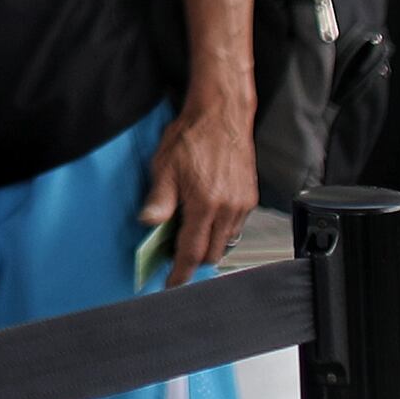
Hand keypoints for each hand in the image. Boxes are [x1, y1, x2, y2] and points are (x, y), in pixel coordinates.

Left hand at [141, 85, 257, 277]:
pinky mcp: (250, 198)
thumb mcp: (164, 166)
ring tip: (190, 230)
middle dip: (193, 259)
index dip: (180, 272)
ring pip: (225, 242)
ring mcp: (242, 205)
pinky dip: (220, 229)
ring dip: (208, 243)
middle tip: (174, 251)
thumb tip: (148, 223)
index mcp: (204, 204)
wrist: (222, 114)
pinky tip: (206, 216)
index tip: (172, 284)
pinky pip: (235, 227)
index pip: (191, 251)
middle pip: (211, 253)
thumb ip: (159, 199)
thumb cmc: (192, 136)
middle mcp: (227, 209)